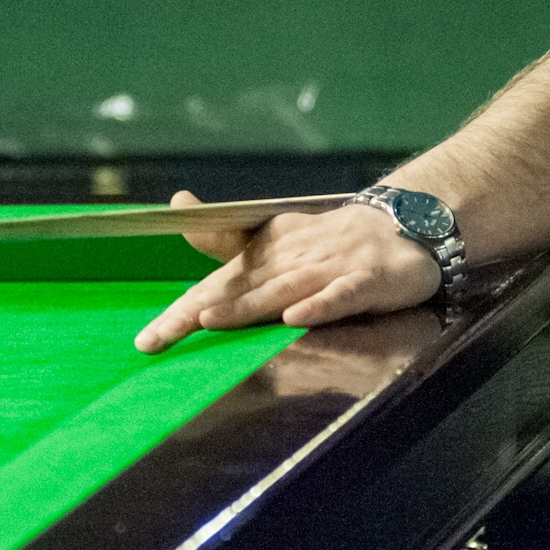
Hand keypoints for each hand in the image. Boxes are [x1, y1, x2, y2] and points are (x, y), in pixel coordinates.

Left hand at [134, 191, 443, 353]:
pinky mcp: (366, 280)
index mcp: (266, 253)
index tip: (147, 341)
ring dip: (247, 305)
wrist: (402, 227)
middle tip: (160, 336)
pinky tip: (296, 318)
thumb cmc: (327, 242)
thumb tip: (179, 208)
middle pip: (240, 289)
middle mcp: (292, 259)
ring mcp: (329, 268)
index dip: (181, 311)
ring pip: (282, 289)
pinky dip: (319, 305)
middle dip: (199, 312)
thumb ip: (226, 236)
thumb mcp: (274, 238)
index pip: (216, 284)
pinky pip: (340, 295)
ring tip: (209, 320)